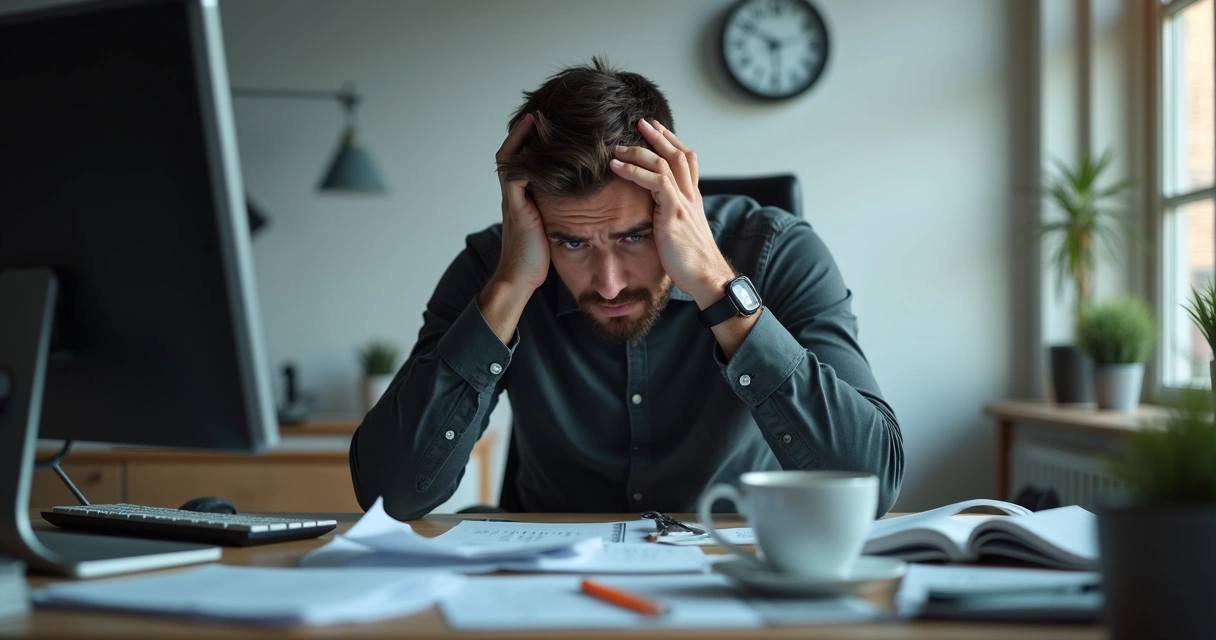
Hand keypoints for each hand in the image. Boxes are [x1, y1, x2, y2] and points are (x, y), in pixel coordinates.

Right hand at [492, 113, 548, 292]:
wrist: (521, 278)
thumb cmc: (539, 258)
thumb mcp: (551, 227)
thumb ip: (557, 210)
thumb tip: (582, 200)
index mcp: (522, 197)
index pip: (522, 160)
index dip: (530, 142)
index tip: (545, 125)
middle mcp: (514, 193)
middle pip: (513, 152)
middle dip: (524, 131)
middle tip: (540, 112)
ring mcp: (512, 198)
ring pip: (510, 157)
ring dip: (521, 137)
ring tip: (536, 118)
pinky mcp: (517, 206)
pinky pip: (514, 174)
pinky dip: (522, 156)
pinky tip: (536, 143)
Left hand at [609, 119, 733, 308]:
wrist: (706, 277)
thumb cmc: (690, 261)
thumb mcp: (679, 232)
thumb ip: (669, 217)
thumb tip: (653, 214)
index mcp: (692, 198)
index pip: (686, 159)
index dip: (671, 141)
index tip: (655, 129)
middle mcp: (690, 195)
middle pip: (677, 153)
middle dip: (658, 135)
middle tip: (640, 122)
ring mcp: (684, 202)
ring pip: (665, 162)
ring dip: (639, 151)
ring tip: (619, 147)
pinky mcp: (674, 213)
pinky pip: (656, 182)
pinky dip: (634, 171)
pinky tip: (618, 167)